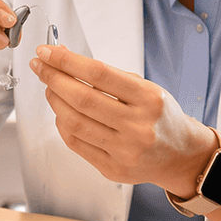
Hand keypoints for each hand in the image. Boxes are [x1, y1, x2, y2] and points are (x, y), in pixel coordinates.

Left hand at [29, 45, 213, 196]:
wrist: (180, 155)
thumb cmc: (159, 116)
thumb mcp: (145, 88)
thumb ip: (106, 75)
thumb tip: (63, 56)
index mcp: (148, 99)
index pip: (99, 74)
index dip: (67, 61)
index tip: (48, 51)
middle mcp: (138, 126)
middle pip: (82, 99)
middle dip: (53, 78)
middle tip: (40, 66)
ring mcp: (125, 151)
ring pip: (74, 123)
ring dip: (54, 101)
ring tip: (49, 87)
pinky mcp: (113, 169)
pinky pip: (76, 144)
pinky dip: (62, 124)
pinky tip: (60, 111)